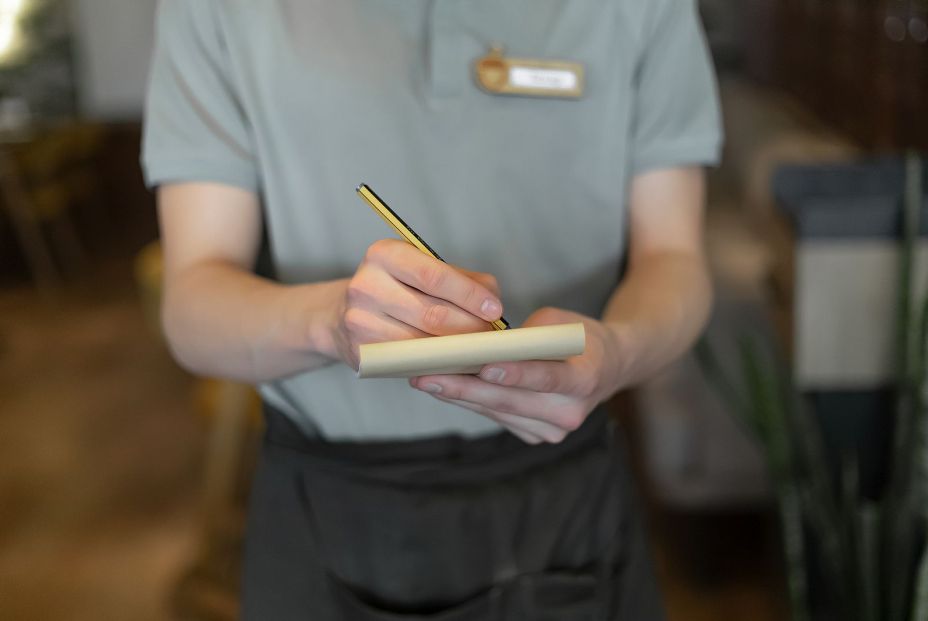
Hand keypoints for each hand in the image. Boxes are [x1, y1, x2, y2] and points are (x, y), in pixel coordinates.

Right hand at [330, 239, 503, 368]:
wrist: (344, 314)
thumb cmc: (397, 289)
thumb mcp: (425, 270)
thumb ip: (463, 279)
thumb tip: (493, 299)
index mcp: (385, 254)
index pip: (435, 276)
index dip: (470, 295)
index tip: (495, 310)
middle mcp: (366, 284)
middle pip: (432, 314)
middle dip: (470, 328)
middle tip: (492, 337)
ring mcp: (359, 320)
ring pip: (422, 343)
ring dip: (457, 351)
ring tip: (478, 350)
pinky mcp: (360, 351)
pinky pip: (409, 362)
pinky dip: (437, 364)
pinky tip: (452, 362)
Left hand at [409, 307, 630, 443]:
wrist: (607, 368)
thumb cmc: (581, 337)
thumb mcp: (561, 322)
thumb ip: (527, 335)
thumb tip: (483, 344)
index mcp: (585, 379)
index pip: (546, 378)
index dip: (514, 373)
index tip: (483, 366)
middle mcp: (570, 412)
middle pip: (510, 400)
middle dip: (465, 387)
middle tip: (426, 375)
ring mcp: (552, 430)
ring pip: (497, 411)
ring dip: (459, 395)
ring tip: (423, 379)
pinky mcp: (535, 435)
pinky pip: (497, 417)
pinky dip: (471, 401)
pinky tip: (444, 388)